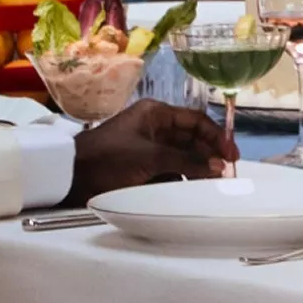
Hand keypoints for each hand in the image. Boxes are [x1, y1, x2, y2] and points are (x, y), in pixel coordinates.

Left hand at [61, 101, 231, 204]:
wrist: (71, 177)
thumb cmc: (108, 158)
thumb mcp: (150, 157)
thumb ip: (187, 161)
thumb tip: (218, 167)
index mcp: (155, 114)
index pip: (196, 121)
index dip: (217, 137)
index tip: (231, 156)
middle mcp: (155, 127)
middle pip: (192, 139)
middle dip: (209, 155)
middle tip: (224, 174)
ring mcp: (149, 147)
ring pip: (183, 155)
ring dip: (197, 168)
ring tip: (210, 184)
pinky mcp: (143, 166)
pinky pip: (171, 169)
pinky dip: (182, 178)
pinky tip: (191, 188)